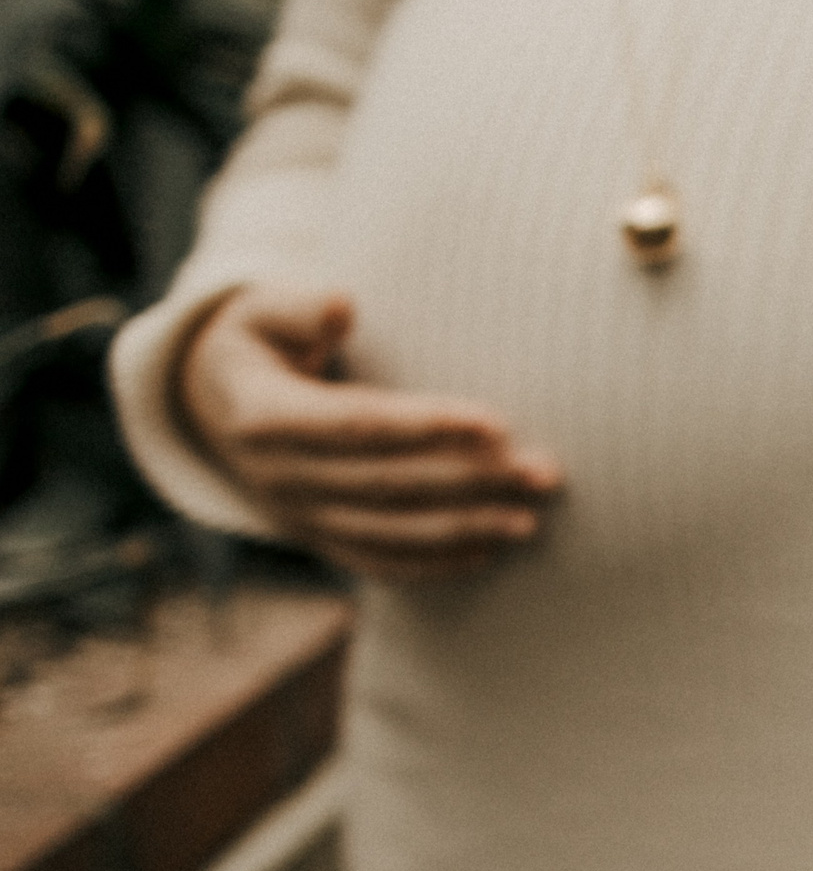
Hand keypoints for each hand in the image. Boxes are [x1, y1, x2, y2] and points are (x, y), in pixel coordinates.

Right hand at [176, 284, 558, 580]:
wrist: (210, 406)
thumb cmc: (254, 342)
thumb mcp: (257, 311)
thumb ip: (298, 306)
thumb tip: (343, 306)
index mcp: (264, 417)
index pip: (359, 426)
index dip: (428, 427)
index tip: (496, 422)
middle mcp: (280, 476)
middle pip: (389, 484)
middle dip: (472, 481)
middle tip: (544, 473)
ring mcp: (298, 515)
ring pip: (391, 532)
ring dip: (466, 529)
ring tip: (531, 521)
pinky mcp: (318, 537)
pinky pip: (379, 562)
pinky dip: (434, 565)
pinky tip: (489, 554)